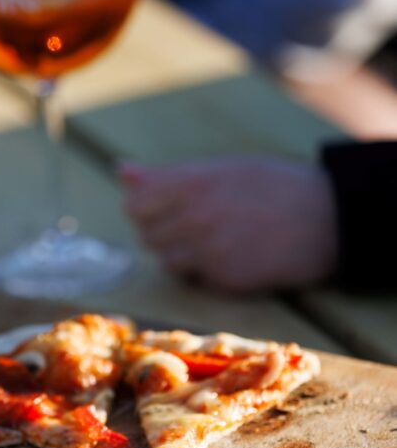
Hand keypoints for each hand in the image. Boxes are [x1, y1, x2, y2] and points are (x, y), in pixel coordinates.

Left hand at [121, 157, 337, 291]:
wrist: (327, 218)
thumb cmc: (274, 187)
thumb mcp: (223, 169)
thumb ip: (167, 176)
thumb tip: (120, 171)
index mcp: (193, 181)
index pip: (136, 204)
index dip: (146, 209)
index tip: (165, 208)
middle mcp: (196, 215)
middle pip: (148, 235)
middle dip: (165, 232)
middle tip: (198, 224)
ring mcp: (210, 249)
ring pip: (168, 261)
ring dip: (183, 254)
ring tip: (216, 240)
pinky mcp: (225, 278)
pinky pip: (197, 278)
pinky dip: (208, 272)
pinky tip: (235, 255)